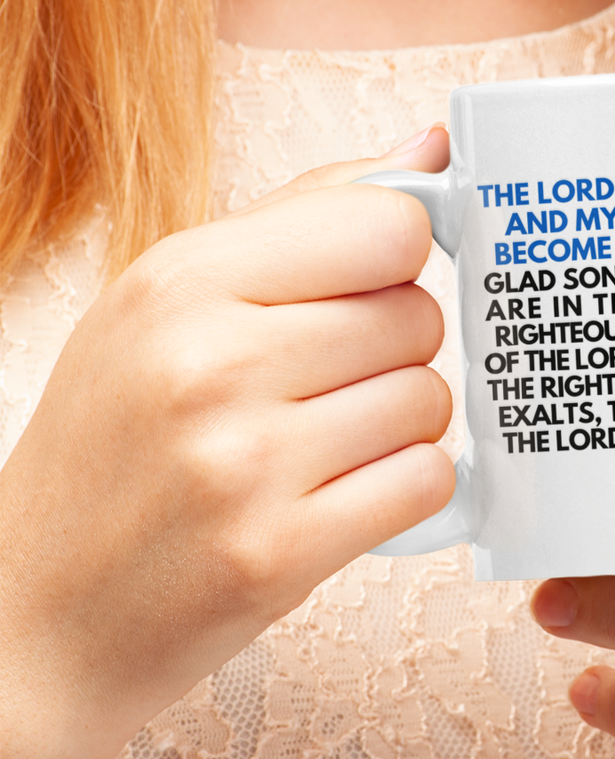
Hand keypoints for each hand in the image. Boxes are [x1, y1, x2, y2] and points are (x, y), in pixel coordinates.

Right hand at [0, 129, 453, 758]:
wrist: (37, 614)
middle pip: (416, 313)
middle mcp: (208, 362)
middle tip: (329, 382)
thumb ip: (303, 216)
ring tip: (328, 442)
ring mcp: (243, 464)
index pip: (385, 223)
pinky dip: (405, 487)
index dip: (396, 255)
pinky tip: (345, 492)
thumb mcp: (167, 303)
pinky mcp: (277, 554)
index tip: (370, 283)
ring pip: (429, 400)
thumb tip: (430, 144)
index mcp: (178, 280)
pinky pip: (424, 482)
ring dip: (403, 423)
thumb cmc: (113, 444)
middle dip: (395, 347)